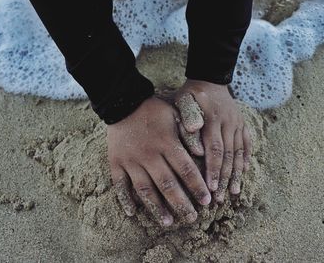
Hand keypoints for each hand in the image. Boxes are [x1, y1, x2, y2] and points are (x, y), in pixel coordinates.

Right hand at [107, 97, 210, 225]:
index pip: (186, 169)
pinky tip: (133, 213)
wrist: (122, 101)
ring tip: (168, 223)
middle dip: (181, 203)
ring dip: (157, 208)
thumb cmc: (154, 109)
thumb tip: (203, 151)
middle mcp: (149, 154)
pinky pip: (120, 185)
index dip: (198, 187)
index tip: (207, 201)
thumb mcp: (175, 113)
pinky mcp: (116, 162)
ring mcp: (130, 160)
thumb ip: (189, 133)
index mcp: (167, 142)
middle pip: (167, 184)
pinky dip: (125, 200)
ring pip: (145, 189)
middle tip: (192, 219)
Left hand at [175, 79, 251, 202]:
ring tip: (233, 192)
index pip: (215, 149)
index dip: (213, 170)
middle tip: (219, 197)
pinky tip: (244, 173)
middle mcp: (228, 123)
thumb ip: (187, 116)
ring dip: (236, 173)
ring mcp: (237, 123)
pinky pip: (247, 143)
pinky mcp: (242, 124)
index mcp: (212, 119)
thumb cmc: (191, 94)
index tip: (210, 188)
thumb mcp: (184, 100)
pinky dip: (246, 158)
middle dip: (224, 178)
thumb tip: (195, 134)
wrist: (210, 79)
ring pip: (239, 152)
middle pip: (228, 155)